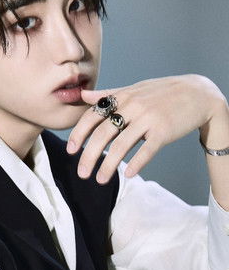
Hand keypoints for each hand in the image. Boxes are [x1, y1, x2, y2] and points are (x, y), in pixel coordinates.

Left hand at [67, 74, 225, 183]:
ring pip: (122, 145)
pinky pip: (147, 150)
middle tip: (82, 173)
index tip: (71, 150)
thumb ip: (107, 94)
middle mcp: (132, 107)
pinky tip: (127, 175)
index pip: (93, 116)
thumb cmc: (162, 93)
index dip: (79, 133)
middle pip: (103, 134)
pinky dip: (136, 163)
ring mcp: (148, 119)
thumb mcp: (134, 89)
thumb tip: (83, 96)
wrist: (198, 93)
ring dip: (108, 165)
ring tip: (99, 180)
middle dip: (89, 155)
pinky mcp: (164, 131)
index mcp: (122, 97)